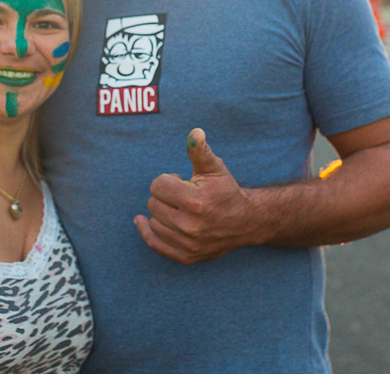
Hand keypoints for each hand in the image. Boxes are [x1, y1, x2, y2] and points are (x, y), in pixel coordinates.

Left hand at [134, 128, 256, 264]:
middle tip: (182, 196)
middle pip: (153, 203)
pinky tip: (142, 221)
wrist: (246, 222)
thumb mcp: (215, 168)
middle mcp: (190, 225)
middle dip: (164, 196)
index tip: (181, 182)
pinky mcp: (187, 256)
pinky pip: (154, 244)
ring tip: (180, 209)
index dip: (167, 180)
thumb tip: (195, 132)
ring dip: (161, 213)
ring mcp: (188, 243)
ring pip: (153, 222)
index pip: (158, 186)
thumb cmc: (226, 191)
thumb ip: (200, 150)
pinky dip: (146, 231)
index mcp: (195, 201)